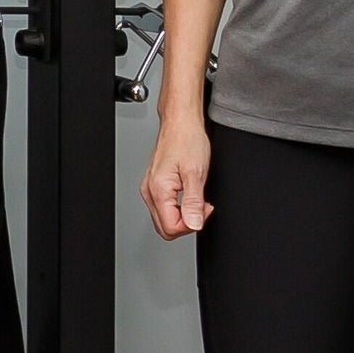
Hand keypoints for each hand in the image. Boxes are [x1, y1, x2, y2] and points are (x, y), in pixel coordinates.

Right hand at [142, 107, 213, 240]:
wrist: (180, 124)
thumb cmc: (187, 141)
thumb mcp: (197, 174)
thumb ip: (194, 202)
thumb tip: (194, 225)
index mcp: (158, 190)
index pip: (171, 227)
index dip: (192, 225)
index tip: (204, 209)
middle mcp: (150, 192)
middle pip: (165, 228)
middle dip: (187, 223)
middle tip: (202, 206)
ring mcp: (150, 189)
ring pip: (164, 219)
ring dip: (183, 215)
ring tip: (197, 198)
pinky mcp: (154, 185)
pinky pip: (163, 208)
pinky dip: (178, 208)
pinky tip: (188, 195)